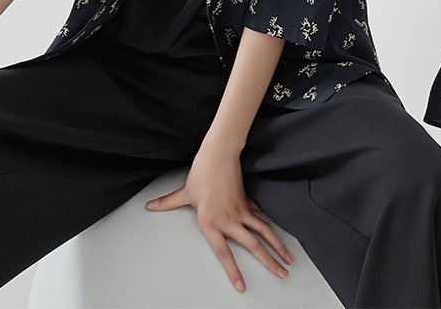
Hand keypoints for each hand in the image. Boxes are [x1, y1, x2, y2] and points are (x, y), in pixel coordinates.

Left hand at [146, 144, 293, 292]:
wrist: (218, 153)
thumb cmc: (202, 172)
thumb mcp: (185, 191)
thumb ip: (168, 202)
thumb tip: (151, 205)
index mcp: (211, 224)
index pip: (224, 254)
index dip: (233, 271)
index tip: (241, 286)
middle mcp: (229, 221)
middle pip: (254, 246)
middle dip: (270, 262)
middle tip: (282, 274)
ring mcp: (241, 211)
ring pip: (264, 232)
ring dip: (278, 246)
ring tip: (289, 259)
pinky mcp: (248, 201)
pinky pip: (261, 217)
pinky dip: (271, 227)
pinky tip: (281, 236)